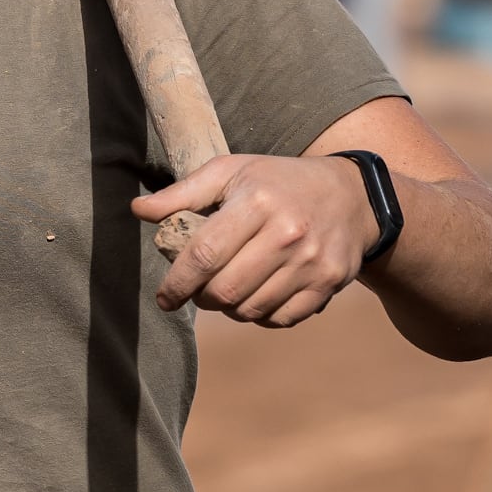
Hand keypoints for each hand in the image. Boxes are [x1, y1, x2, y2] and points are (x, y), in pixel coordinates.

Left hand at [136, 152, 377, 326]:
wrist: (353, 196)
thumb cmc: (278, 182)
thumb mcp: (232, 171)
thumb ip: (183, 193)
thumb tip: (138, 210)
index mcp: (256, 201)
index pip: (203, 255)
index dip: (177, 283)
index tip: (165, 298)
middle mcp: (287, 232)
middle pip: (225, 291)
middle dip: (202, 299)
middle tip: (198, 292)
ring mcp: (311, 261)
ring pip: (251, 310)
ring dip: (230, 310)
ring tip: (228, 292)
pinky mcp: (328, 283)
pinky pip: (281, 320)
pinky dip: (261, 317)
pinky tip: (257, 297)